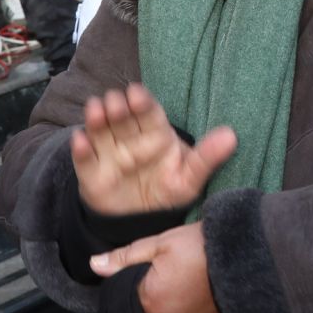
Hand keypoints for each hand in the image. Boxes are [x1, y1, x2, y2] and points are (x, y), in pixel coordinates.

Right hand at [71, 83, 236, 215]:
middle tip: (117, 102)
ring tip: (96, 110)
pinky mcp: (91, 172)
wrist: (141, 219)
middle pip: (122, 117)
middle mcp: (129, 137)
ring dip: (96, 119)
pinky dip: (80, 150)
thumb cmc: (169, 190)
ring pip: (100, 131)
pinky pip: (84, 159)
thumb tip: (232, 136)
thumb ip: (207, 158)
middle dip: (118, 108)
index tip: (137, 93)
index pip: (148, 113)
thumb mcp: (190, 178)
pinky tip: (80, 141)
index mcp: (155, 133)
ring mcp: (108, 153)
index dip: (142, 102)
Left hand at [91, 222, 225, 312]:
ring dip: (175, 303)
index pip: (133, 292)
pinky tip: (204, 294)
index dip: (144, 277)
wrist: (245, 260)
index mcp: (147, 301)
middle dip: (159, 291)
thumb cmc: (200, 248)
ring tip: (194, 280)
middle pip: (151, 307)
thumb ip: (126, 257)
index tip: (161, 264)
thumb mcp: (160, 244)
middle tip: (180, 269)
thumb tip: (93, 265)